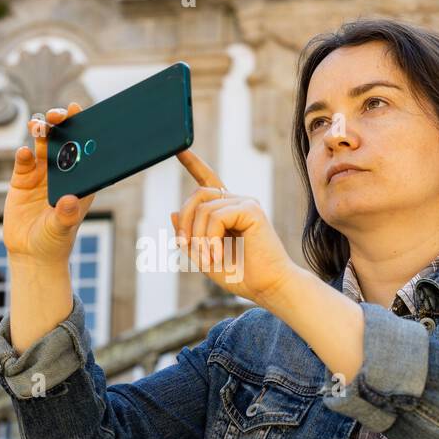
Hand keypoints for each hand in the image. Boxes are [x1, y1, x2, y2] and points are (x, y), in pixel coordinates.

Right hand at [3, 102, 96, 268]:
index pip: (86, 150)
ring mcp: (42, 173)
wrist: (30, 253)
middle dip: (62, 125)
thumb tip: (69, 201)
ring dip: (41, 132)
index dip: (85, 129)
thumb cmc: (54, 242)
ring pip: (43, 145)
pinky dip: (24, 154)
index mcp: (80, 179)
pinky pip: (23, 160)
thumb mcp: (61, 230)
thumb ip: (65, 216)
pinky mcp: (22, 179)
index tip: (82, 114)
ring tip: (39, 125)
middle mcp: (63, 172)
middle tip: (58, 115)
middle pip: (64, 141)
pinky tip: (24, 153)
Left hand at [170, 149, 301, 307]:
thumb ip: (188, 237)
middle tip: (185, 247)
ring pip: (203, 208)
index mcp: (226, 211)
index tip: (180, 150)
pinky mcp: (251, 209)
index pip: (208, 181)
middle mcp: (236, 202)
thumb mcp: (203, 257)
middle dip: (184, 222)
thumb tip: (172, 212)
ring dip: (196, 236)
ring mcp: (245, 203)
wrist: (267, 287)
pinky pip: (216, 216)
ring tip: (207, 259)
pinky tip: (216, 253)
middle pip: (197, 195)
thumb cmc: (240, 275)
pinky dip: (209, 238)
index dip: (193, 164)